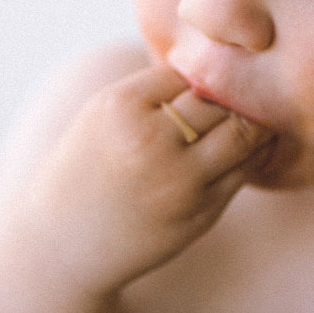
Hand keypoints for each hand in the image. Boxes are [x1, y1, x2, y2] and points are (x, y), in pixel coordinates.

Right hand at [13, 63, 273, 297]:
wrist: (61, 245)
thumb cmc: (84, 172)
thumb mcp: (101, 115)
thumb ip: (152, 91)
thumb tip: (214, 67)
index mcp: (122, 106)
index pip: (187, 72)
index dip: (194, 82)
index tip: (193, 93)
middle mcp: (152, 140)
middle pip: (218, 99)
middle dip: (226, 101)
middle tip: (234, 104)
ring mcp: (179, 180)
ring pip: (243, 132)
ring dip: (251, 125)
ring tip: (249, 124)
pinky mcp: (200, 213)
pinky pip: (243, 172)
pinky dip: (251, 157)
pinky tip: (246, 153)